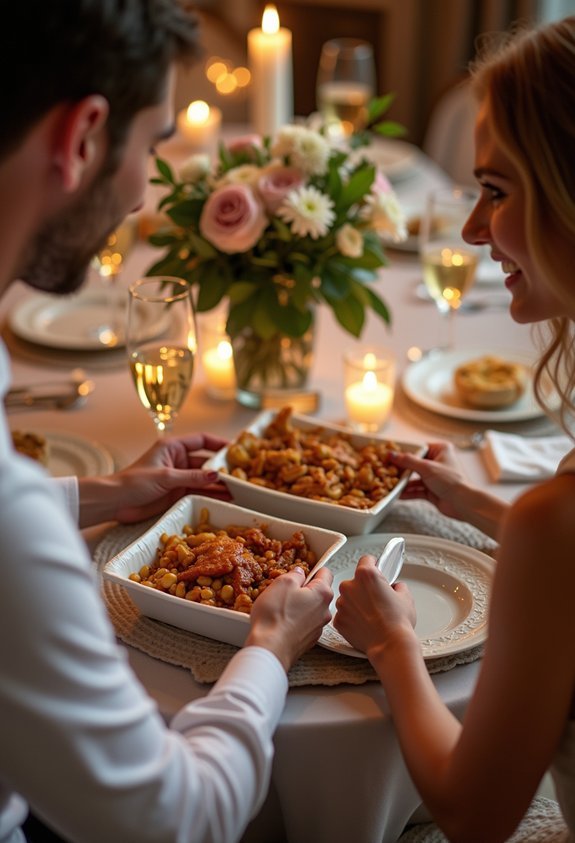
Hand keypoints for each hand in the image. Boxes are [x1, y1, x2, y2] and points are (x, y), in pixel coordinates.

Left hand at [78, 433, 230, 527]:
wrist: (114, 502)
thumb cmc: (134, 482)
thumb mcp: (165, 477)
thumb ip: (192, 476)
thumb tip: (216, 475)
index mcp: (173, 447)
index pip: (202, 440)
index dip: (219, 443)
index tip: (236, 448)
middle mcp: (178, 460)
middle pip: (206, 461)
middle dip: (222, 469)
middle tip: (242, 475)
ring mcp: (178, 477)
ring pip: (204, 478)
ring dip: (219, 484)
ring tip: (238, 491)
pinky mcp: (176, 492)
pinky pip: (198, 491)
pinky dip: (210, 494)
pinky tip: (225, 498)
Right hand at [245, 566, 333, 671]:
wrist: (270, 649)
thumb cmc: (275, 616)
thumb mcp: (282, 583)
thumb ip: (295, 574)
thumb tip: (299, 573)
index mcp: (322, 593)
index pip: (326, 572)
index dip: (312, 569)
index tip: (301, 573)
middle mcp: (325, 611)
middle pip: (318, 592)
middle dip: (304, 589)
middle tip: (286, 591)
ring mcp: (318, 627)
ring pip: (311, 609)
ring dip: (300, 605)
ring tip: (281, 608)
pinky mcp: (309, 640)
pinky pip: (305, 623)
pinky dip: (296, 620)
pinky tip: (282, 622)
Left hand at [333, 555, 415, 658]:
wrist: (390, 646)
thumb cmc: (398, 622)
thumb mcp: (405, 596)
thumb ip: (397, 585)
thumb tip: (394, 587)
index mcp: (366, 575)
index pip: (366, 560)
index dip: (373, 565)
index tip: (375, 569)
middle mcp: (349, 586)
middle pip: (355, 581)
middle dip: (364, 588)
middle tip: (377, 599)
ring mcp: (341, 604)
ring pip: (348, 598)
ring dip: (356, 603)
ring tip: (372, 614)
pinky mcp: (338, 620)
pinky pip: (344, 614)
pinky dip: (352, 618)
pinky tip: (364, 624)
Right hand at [390, 442, 468, 520]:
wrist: (463, 503)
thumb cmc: (452, 481)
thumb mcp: (427, 468)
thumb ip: (408, 461)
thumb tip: (392, 454)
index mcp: (440, 450)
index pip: (417, 448)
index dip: (403, 452)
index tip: (389, 455)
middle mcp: (437, 462)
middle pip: (414, 464)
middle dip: (401, 469)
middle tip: (386, 470)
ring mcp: (434, 477)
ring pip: (414, 478)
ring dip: (403, 483)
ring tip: (390, 484)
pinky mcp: (432, 490)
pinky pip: (416, 489)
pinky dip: (408, 492)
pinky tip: (398, 495)